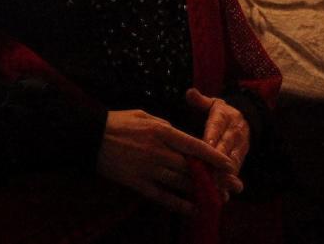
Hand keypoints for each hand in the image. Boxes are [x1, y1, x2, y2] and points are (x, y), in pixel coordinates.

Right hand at [97, 108, 236, 214]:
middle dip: (215, 178)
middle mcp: (158, 151)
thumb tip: (180, 138)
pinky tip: (193, 209)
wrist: (89, 136)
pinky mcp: (137, 183)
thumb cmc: (117, 122)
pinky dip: (179, 204)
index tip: (230, 165)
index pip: (195, 146)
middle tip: (234, 186)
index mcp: (161, 131)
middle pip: (193, 169)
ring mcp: (148, 169)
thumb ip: (165, 126)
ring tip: (219, 198)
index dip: (215, 157)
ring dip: (201, 192)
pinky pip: (162, 196)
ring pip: (181, 183)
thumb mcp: (143, 115)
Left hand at [186, 88, 249, 196]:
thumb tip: (190, 92)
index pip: (217, 127)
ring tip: (217, 187)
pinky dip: (229, 183)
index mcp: (224, 117)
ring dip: (225, 176)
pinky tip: (223, 195)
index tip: (205, 145)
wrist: (246, 118)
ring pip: (233, 162)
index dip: (212, 136)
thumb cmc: (220, 112)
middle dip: (218, 161)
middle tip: (208, 172)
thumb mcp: (212, 103)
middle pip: (226, 147)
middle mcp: (234, 133)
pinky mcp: (240, 159)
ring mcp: (239, 147)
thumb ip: (200, 100)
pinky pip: (235, 172)